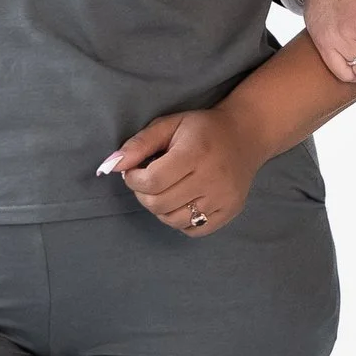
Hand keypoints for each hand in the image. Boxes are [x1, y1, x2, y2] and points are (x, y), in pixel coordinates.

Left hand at [102, 104, 261, 238]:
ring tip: (165, 190)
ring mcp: (223, 198)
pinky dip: (179, 220)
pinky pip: (193, 230)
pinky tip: (182, 201)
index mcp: (195, 153)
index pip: (152, 181)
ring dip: (159, 208)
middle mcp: (212, 179)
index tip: (133, 172)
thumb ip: (138, 144)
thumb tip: (110, 166)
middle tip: (147, 181)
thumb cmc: (202, 129)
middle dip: (143, 195)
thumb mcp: (169, 125)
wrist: (246, 135)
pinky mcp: (230, 211)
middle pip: (159, 204)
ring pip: (173, 220)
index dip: (133, 180)